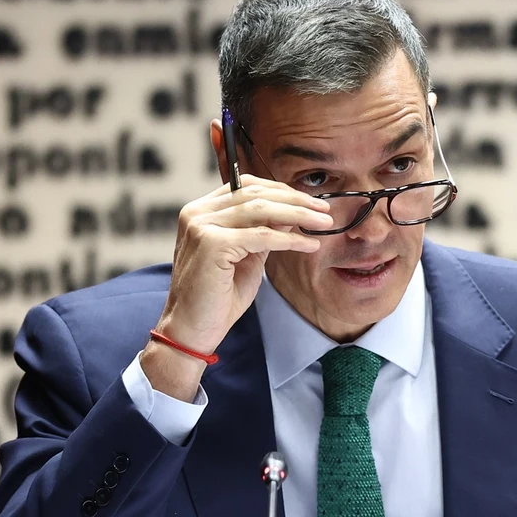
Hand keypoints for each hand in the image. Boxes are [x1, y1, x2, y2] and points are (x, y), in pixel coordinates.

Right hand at [143, 176, 332, 399]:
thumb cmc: (217, 298)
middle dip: (295, 200)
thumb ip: (263, 232)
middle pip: (255, 194)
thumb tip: (293, 213)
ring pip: (261, 210)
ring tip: (324, 223)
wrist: (192, 330)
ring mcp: (201, 226)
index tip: (309, 201)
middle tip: (324, 211)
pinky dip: (290, 239)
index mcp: (201, 211)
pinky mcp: (212, 244)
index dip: (281, 190)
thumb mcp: (246, 256)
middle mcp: (197, 213)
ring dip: (298, 215)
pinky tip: (309, 244)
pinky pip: (262, 236)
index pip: (245, 186)